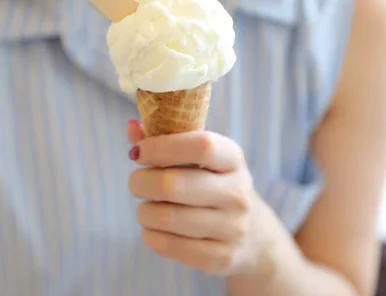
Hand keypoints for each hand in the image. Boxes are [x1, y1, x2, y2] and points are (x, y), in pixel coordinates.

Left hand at [127, 120, 266, 276]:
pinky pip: (167, 245)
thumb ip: (164, 140)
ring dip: (144, 211)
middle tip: (136, 182)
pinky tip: (155, 229)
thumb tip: (131, 127)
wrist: (253, 235)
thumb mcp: (198, 158)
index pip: (201, 146)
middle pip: (173, 185)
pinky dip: (150, 235)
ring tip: (146, 208)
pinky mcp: (221, 258)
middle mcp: (237, 193)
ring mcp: (232, 228)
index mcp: (233, 159)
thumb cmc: (212, 184)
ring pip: (166, 217)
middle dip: (141, 182)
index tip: (138, 152)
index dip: (161, 147)